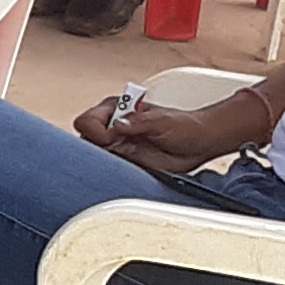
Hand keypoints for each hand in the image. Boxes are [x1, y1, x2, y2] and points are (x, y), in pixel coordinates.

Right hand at [75, 95, 238, 170]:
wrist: (200, 142)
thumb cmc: (184, 125)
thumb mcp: (162, 121)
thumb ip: (139, 122)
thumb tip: (117, 125)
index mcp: (116, 110)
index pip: (87, 121)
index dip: (96, 131)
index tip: (112, 138)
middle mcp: (112, 127)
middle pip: (84, 139)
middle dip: (95, 148)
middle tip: (117, 151)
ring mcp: (117, 146)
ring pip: (93, 157)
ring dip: (102, 162)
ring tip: (125, 161)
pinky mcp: (125, 163)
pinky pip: (108, 170)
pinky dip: (110, 173)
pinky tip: (126, 171)